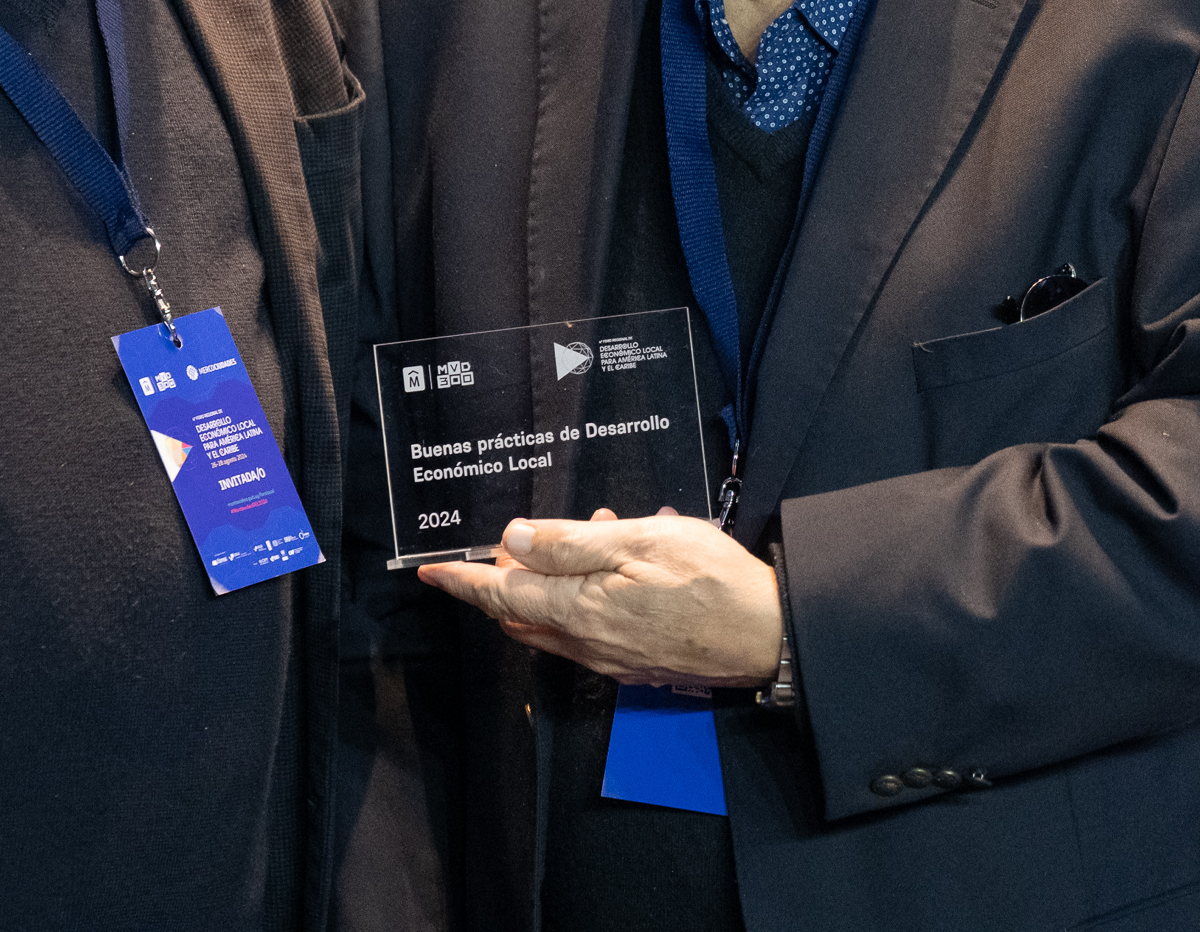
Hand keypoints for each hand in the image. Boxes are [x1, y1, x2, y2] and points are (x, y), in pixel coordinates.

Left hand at [418, 510, 781, 687]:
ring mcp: (612, 658)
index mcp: (580, 609)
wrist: (770, 633)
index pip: (502, 595)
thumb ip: (570, 544)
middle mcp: (587, 642)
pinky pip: (585, 633)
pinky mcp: (635, 663)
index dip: (463, 582)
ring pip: (553, 623)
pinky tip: (610, 569)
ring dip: (548, 585)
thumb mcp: (639, 540)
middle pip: (521, 613)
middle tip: (507, 544)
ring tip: (579, 536)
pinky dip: (579, 601)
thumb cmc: (713, 580)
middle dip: (504, 579)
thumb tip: (512, 542)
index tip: (429, 572)